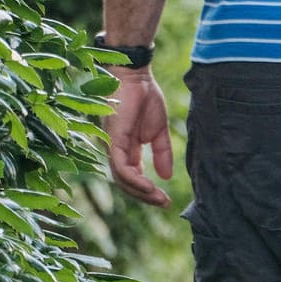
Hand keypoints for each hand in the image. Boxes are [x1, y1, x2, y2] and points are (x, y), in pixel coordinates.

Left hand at [105, 66, 174, 206]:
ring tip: (159, 198)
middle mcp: (117, 151)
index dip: (148, 191)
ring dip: (141, 192)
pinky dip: (135, 181)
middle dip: (145, 196)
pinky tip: (150, 186)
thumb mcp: (159, 132)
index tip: (166, 200)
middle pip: (126, 183)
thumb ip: (162, 154)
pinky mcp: (114, 141)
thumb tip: (166, 176)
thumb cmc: (146, 98)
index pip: (133, 177)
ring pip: (122, 180)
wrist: (137, 78)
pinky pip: (121, 168)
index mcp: (128, 149)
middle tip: (164, 203)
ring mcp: (113, 146)